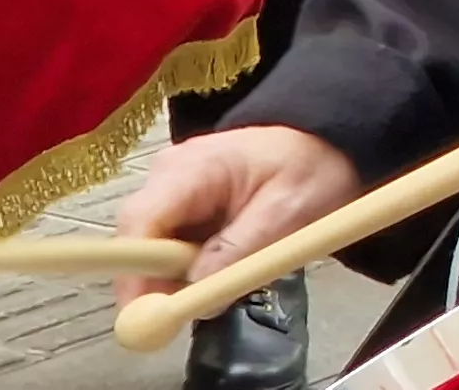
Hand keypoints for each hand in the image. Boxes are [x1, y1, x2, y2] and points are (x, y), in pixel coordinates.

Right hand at [109, 126, 358, 302]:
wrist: (323, 144)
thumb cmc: (310, 167)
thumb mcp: (286, 212)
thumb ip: (239, 251)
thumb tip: (197, 293)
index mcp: (191, 168)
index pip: (140, 222)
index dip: (135, 273)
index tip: (147, 315)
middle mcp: (168, 176)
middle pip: (139, 242)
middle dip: (159, 284)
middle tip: (195, 311)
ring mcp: (171, 191)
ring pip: (154, 252)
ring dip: (183, 277)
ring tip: (233, 274)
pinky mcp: (182, 209)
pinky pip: (173, 250)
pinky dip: (194, 268)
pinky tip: (229, 263)